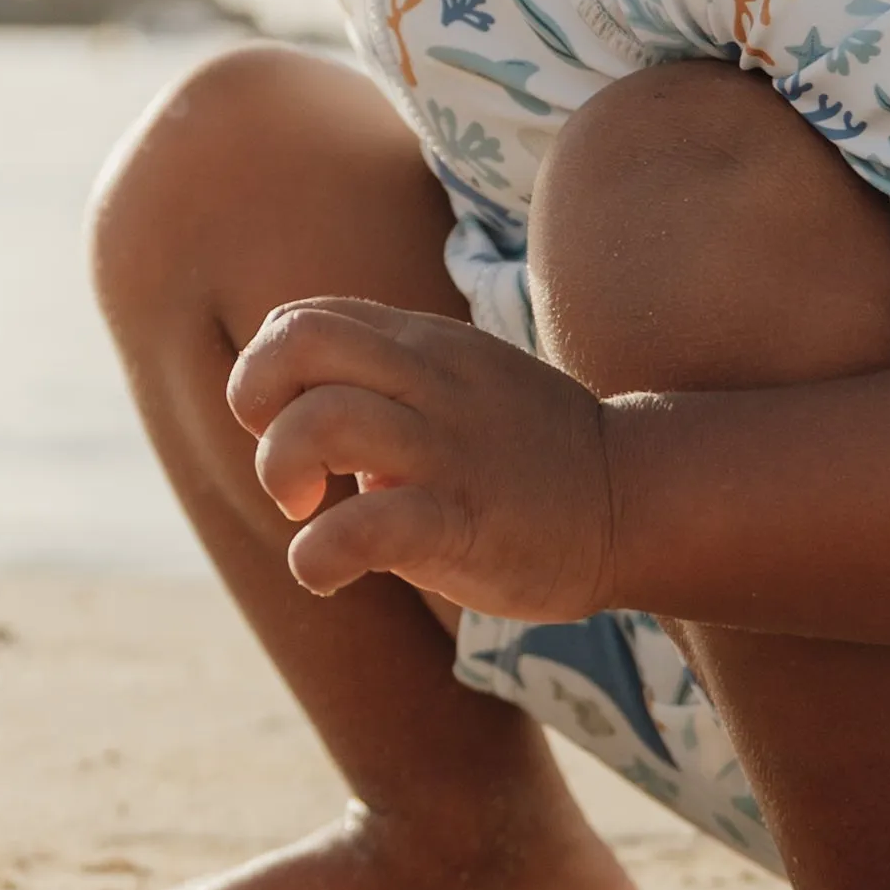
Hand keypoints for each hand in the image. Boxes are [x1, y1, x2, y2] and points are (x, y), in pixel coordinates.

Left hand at [226, 298, 619, 625]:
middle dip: (254, 399)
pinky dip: (319, 555)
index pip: (304, 317)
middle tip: (286, 464)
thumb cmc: (531, 453)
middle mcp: (430, 382)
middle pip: (299, 342)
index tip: (285, 424)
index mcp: (424, 345)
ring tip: (306, 511)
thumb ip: (386, 381)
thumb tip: (299, 416)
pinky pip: (366, 527)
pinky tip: (327, 572)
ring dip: (281, 470)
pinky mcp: (464, 522)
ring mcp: (447, 449)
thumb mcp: (459, 384)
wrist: (635, 502)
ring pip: (323, 420)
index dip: (267, 369)